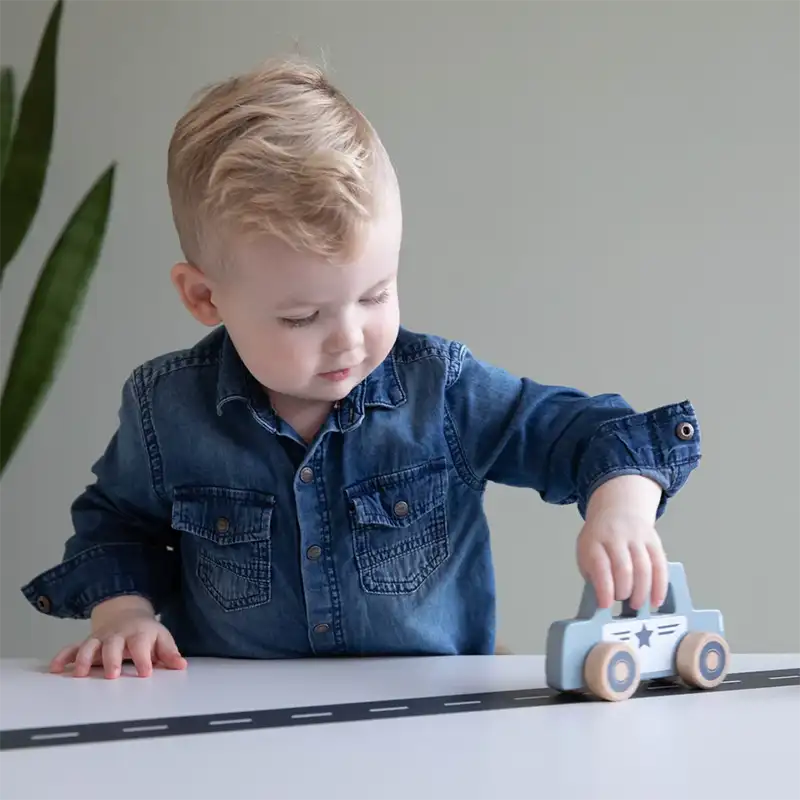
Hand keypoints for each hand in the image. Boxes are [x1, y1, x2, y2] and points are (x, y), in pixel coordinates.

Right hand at [49, 595, 186, 678]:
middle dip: (112, 660)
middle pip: (113, 645)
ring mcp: (101, 639)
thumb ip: (169, 653)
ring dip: (84, 659)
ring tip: (79, 674)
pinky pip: (72, 648)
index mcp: (138, 634)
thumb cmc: (146, 632)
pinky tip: (55, 668)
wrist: (128, 614)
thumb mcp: (161, 639)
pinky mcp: (87, 643)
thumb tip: (181, 665)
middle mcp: (117, 636)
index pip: (141, 645)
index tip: (145, 673)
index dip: (144, 659)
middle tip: (112, 675)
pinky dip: (62, 657)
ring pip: (90, 646)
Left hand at [576, 475, 667, 609]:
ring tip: (637, 605)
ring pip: (644, 567)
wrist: (617, 509)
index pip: (600, 566)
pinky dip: (660, 586)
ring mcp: (636, 537)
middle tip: (622, 602)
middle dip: (624, 591)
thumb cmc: (599, 539)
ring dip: (642, 591)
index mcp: (594, 541)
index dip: (604, 588)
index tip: (605, 605)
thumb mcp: (586, 552)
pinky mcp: (654, 540)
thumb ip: (593, 574)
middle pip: (624, 567)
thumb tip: (603, 600)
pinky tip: (656, 600)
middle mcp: (615, 536)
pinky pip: (660, 565)